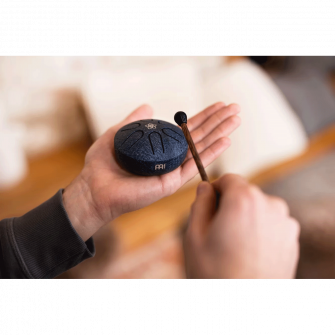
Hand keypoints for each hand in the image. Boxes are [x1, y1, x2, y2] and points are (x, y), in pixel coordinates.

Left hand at [63, 103, 240, 240]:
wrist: (95, 188)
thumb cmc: (103, 164)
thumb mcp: (118, 133)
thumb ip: (134, 120)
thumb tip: (148, 105)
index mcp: (159, 147)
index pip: (186, 130)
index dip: (203, 117)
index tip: (219, 106)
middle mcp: (170, 158)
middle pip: (199, 137)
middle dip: (218, 122)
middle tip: (236, 108)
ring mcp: (173, 171)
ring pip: (201, 149)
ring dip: (220, 133)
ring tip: (236, 119)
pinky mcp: (171, 183)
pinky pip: (194, 165)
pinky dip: (211, 153)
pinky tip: (225, 141)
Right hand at [184, 174, 300, 278]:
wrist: (246, 309)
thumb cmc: (217, 274)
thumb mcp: (194, 235)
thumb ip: (199, 203)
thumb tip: (205, 187)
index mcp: (244, 200)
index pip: (228, 179)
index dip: (215, 190)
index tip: (208, 206)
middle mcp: (270, 205)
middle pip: (244, 193)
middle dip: (230, 206)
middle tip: (218, 232)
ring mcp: (284, 222)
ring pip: (258, 208)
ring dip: (245, 218)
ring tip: (234, 246)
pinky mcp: (291, 238)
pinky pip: (270, 223)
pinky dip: (259, 231)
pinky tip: (249, 252)